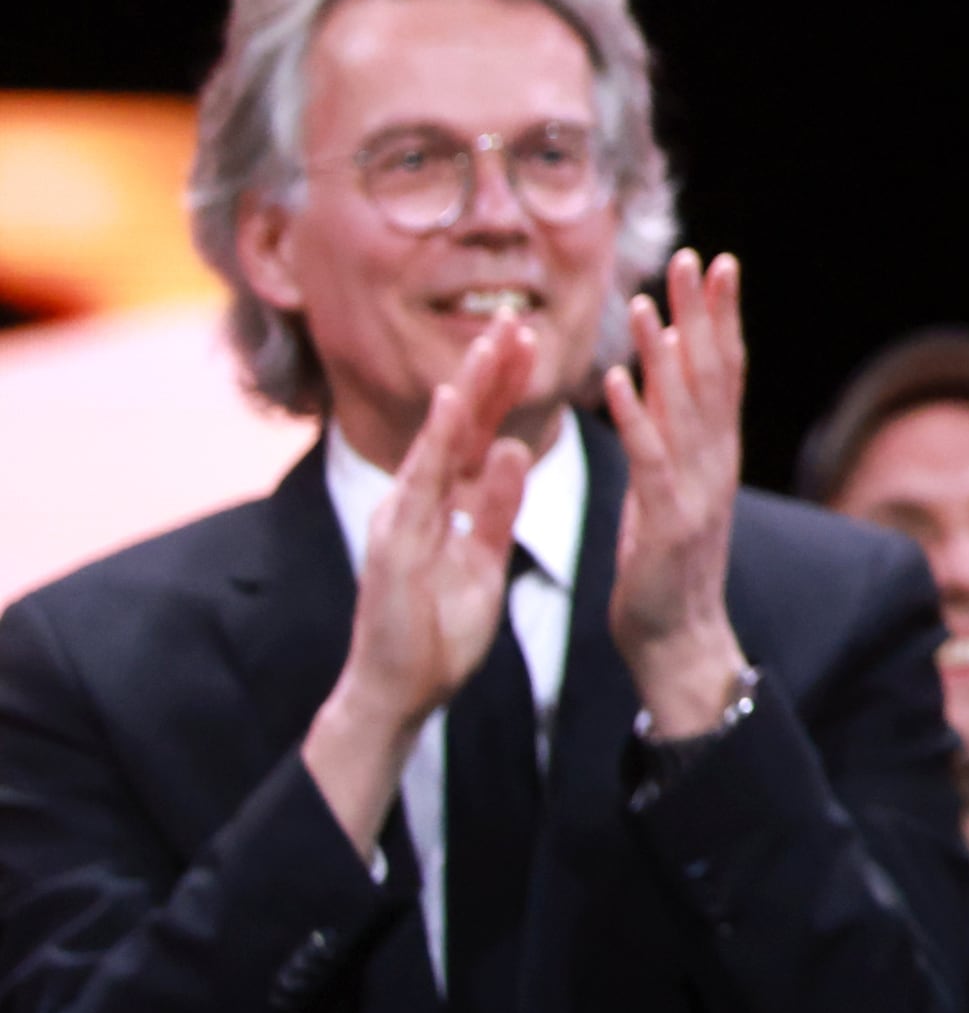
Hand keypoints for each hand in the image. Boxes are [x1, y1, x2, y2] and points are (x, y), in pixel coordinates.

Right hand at [303, 313, 544, 845]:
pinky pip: (419, 486)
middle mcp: (417, 502)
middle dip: (487, 371)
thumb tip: (514, 449)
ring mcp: (401, 520)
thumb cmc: (438, 632)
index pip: (476, 434)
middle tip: (517, 317)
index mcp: (443, 506)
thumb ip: (496, 508)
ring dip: (467, 389)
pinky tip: (452, 406)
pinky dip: (435, 444)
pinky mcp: (393, 545)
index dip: (501, 388)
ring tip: (495, 341)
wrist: (397, 695)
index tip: (532, 342)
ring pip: (438, 441)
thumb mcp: (485, 560)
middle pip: (457, 425)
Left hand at [605, 250, 753, 740]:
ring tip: (650, 299)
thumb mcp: (670, 490)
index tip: (716, 264)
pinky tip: (617, 377)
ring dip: (666, 350)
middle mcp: (715, 462)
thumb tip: (658, 379)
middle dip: (704, 313)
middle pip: (713, 374)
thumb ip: (669, 436)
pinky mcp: (663, 521)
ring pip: (682, 407)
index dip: (721, 315)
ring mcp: (695, 490)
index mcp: (716, 454)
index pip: (723, 370)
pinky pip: (647, 458)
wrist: (679, 643)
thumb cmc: (666, 570)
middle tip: (696, 257)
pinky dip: (634, 414)